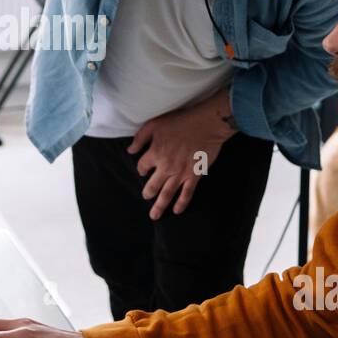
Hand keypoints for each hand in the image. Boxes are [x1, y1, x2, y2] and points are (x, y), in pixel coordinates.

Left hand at [128, 87, 236, 220]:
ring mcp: (181, 173)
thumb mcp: (155, 124)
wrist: (207, 124)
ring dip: (159, 206)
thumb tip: (130, 150)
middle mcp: (166, 167)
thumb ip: (140, 138)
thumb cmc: (181, 121)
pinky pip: (187, 193)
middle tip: (146, 197)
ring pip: (167, 194)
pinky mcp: (195, 175)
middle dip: (147, 193)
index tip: (143, 170)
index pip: (142, 167)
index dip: (141, 169)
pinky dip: (181, 204)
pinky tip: (176, 211)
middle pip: (152, 186)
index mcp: (155, 154)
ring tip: (154, 215)